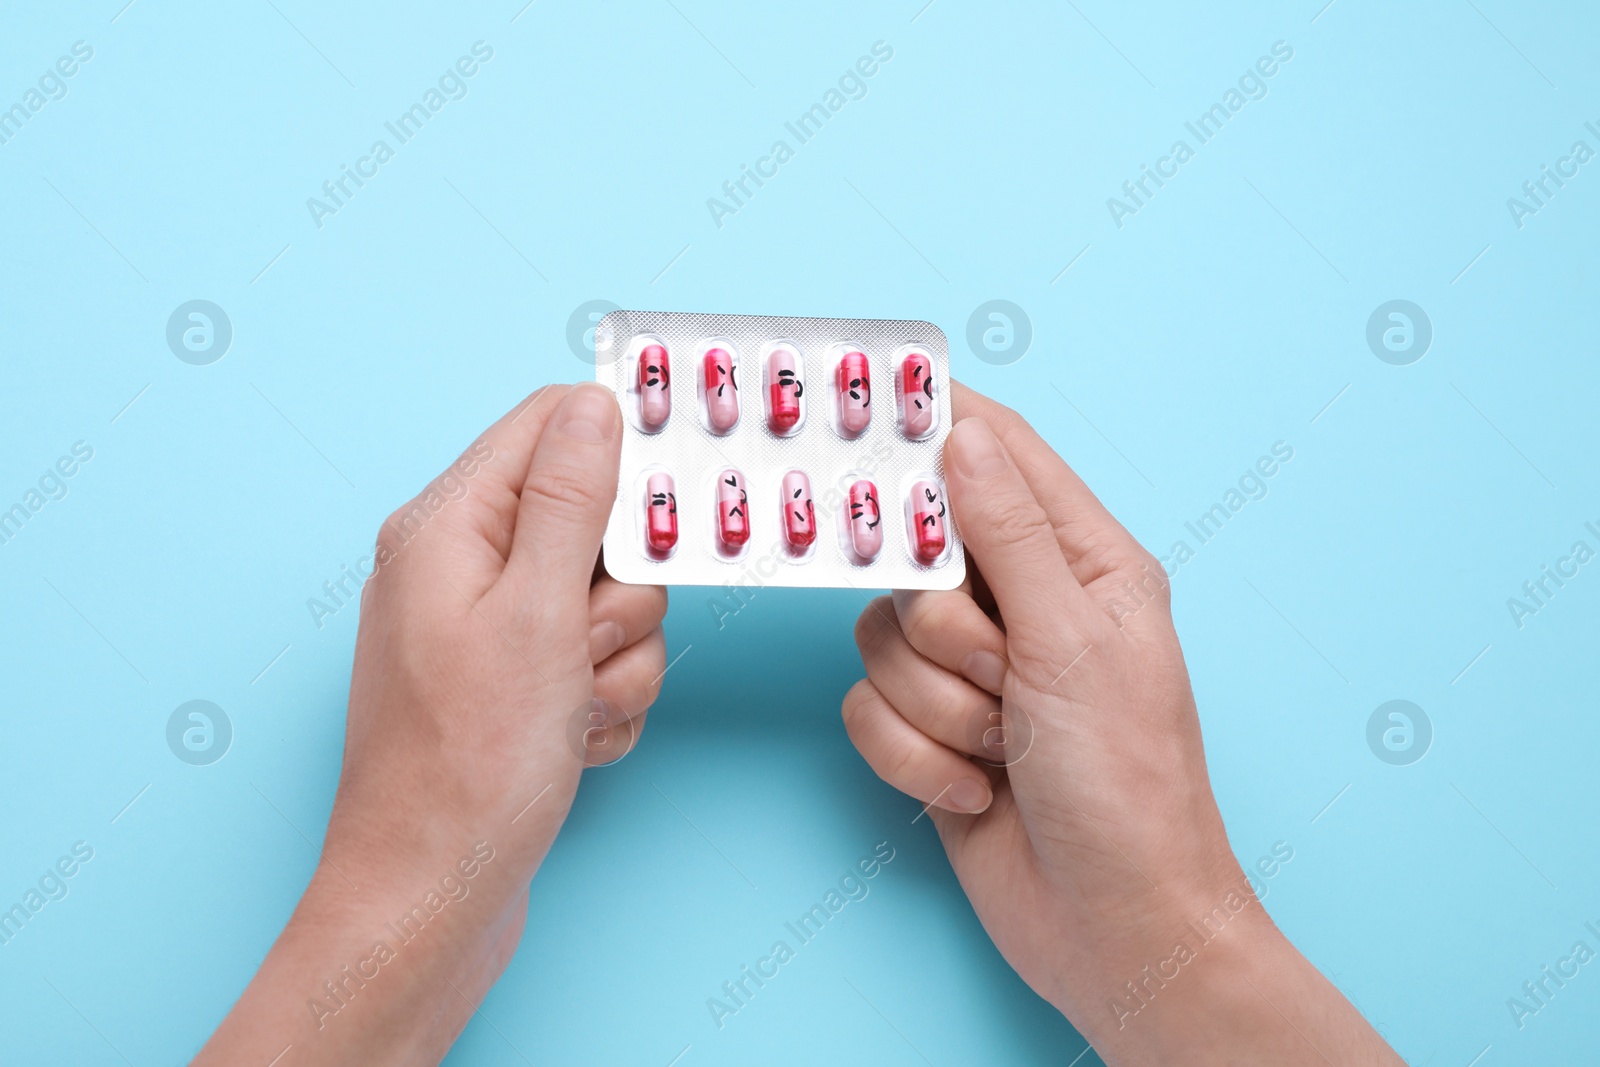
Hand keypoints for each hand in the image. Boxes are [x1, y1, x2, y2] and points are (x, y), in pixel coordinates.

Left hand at [197, 382, 665, 1065]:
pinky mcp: (512, 690)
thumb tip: (593, 404)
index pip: (549, 426)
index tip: (666, 504)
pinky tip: (572, 743)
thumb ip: (571, 500)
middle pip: (593, 522)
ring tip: (571, 711)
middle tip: (585, 644)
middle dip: (619, 592)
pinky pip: (599, 665)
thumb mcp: (537, 614)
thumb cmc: (466, 767)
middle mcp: (460, 569)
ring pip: (610, 603)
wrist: (431, 901)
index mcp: (447, 527)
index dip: (619, 454)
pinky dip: (604, 704)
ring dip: (618, 661)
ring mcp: (487, 634)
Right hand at [843, 383, 1399, 1063]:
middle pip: (918, 553)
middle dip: (944, 628)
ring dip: (937, 707)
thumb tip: (962, 434)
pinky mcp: (931, 732)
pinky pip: (866, 707)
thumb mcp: (1073, 644)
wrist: (1114, 929)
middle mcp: (1024, 605)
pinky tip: (977, 789)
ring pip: (881, 637)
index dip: (938, 424)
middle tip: (996, 668)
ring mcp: (973, 672)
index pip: (1002, 454)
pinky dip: (915, 756)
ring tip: (1002, 746)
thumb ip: (1009, 534)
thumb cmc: (1128, 787)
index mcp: (1084, 562)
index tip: (871, 405)